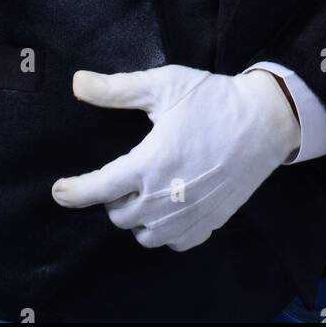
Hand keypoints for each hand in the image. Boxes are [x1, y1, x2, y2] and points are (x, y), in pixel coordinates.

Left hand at [51, 64, 300, 250]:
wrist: (266, 121)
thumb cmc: (214, 99)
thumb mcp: (164, 85)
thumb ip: (117, 89)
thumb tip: (78, 83)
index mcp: (150, 164)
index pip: (98, 189)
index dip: (73, 192)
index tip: (59, 191)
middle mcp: (165, 198)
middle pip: (118, 214)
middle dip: (111, 197)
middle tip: (121, 174)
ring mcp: (188, 216)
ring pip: (144, 234)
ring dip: (136, 216)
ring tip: (142, 191)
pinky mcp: (209, 224)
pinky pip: (173, 243)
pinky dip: (164, 230)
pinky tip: (168, 207)